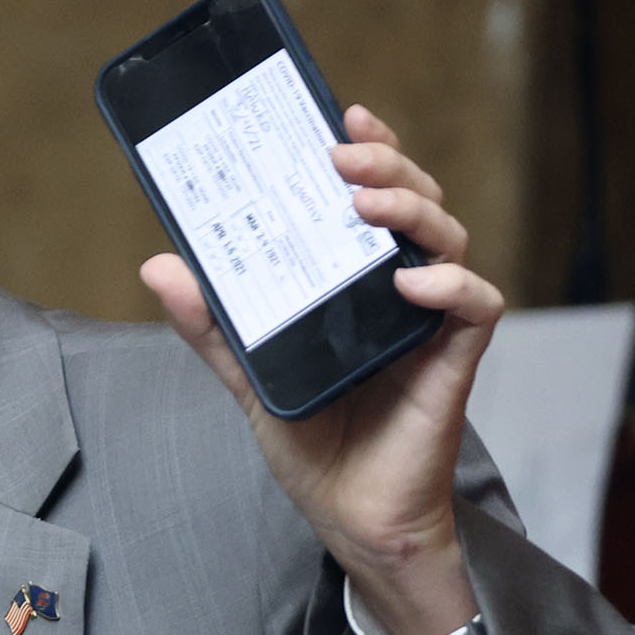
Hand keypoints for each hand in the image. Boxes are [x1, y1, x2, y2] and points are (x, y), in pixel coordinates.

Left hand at [139, 104, 502, 634]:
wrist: (350, 519)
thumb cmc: (314, 444)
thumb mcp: (249, 375)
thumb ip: (211, 325)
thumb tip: (158, 266)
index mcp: (359, 282)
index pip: (376, 197)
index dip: (372, 149)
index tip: (341, 115)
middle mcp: (401, 291)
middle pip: (417, 202)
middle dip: (387, 165)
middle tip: (342, 154)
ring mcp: (432, 323)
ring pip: (448, 240)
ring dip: (412, 209)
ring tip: (365, 202)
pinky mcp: (455, 361)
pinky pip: (476, 307)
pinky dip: (450, 287)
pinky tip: (410, 282)